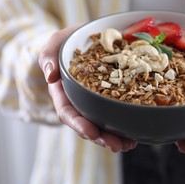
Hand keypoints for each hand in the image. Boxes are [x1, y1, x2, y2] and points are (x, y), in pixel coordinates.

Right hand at [38, 25, 136, 151]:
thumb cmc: (67, 41)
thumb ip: (48, 56)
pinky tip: (135, 133)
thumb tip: (50, 76)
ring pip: (102, 123)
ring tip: (130, 144)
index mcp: (63, 92)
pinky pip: (115, 113)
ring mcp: (93, 101)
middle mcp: (78, 101)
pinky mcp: (109, 97)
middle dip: (101, 137)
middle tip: (117, 146)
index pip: (68, 112)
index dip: (78, 124)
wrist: (84, 38)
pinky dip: (125, 124)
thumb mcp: (55, 43)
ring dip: (115, 137)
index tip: (91, 133)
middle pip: (87, 124)